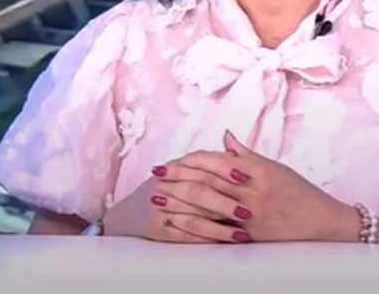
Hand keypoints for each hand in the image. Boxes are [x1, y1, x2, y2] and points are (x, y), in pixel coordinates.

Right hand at [102, 161, 252, 242]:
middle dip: (224, 202)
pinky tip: (223, 242)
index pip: (201, 163)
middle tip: (248, 211)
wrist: (131, 210)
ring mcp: (159, 207)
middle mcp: (165, 184)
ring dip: (220, 227)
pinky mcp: (157, 229)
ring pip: (193, 217)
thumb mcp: (186, 166)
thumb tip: (231, 137)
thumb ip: (210, 157)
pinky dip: (206, 239)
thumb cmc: (169, 186)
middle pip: (198, 192)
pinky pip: (185, 236)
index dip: (223, 169)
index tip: (244, 176)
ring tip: (242, 233)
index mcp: (176, 165)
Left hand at [161, 131, 350, 241]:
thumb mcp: (275, 167)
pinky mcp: (249, 236)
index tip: (172, 159)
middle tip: (156, 174)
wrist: (320, 222)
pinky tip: (178, 224)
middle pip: (208, 182)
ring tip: (158, 197)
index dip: (192, 160)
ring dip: (180, 201)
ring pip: (208, 206)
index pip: (218, 162)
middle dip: (179, 178)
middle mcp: (252, 192)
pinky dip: (194, 227)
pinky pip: (216, 232)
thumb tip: (226, 136)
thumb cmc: (298, 191)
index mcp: (258, 171)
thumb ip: (246, 154)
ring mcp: (250, 215)